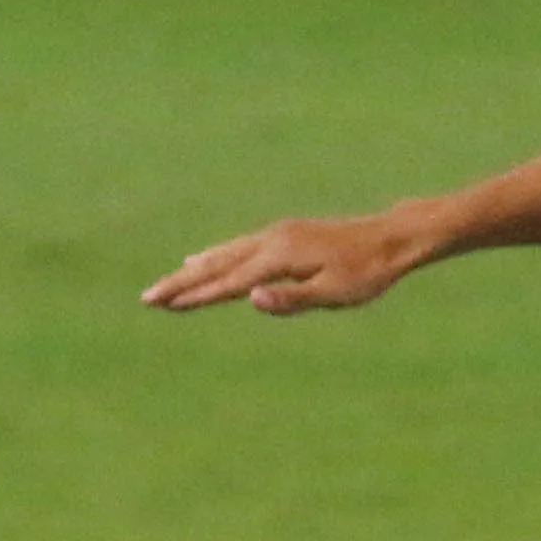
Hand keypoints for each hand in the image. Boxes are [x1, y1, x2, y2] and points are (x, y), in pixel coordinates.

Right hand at [143, 212, 423, 314]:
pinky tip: (206, 258)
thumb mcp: (334, 293)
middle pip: (216, 265)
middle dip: (181, 282)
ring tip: (169, 281)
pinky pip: (239, 246)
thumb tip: (251, 299)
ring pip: (225, 253)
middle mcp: (271, 241)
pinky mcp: (285, 234)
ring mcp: (277, 234)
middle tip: (147, 298)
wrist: (393, 238)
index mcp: (279, 258)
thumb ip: (291, 300)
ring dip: (195, 269)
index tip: (164, 306)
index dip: (195, 296)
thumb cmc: (368, 273)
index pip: (228, 283)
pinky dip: (216, 255)